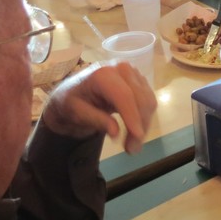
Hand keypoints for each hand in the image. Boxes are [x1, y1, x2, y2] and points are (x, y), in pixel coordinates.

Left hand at [41, 62, 156, 154]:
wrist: (74, 93)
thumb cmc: (71, 102)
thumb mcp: (76, 113)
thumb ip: (95, 120)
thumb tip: (115, 131)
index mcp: (103, 74)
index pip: (124, 96)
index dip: (132, 116)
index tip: (138, 136)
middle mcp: (122, 69)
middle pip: (140, 99)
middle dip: (139, 126)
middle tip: (131, 150)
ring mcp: (133, 73)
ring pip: (148, 101)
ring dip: (144, 125)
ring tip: (132, 145)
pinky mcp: (139, 81)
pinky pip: (149, 101)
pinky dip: (144, 118)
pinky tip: (134, 131)